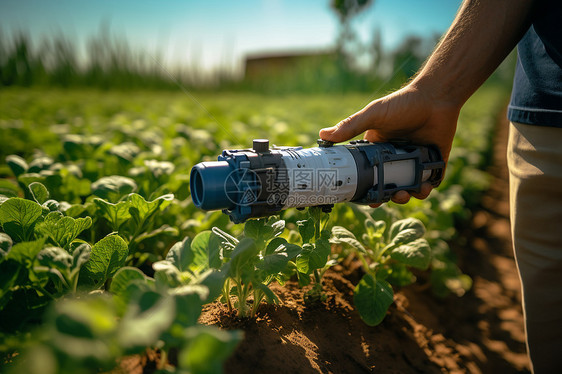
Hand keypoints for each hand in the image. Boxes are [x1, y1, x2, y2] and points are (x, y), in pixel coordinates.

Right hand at [319, 83, 459, 206]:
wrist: (436, 97)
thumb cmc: (403, 103)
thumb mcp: (374, 115)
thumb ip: (351, 126)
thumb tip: (322, 135)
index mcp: (379, 149)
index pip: (370, 173)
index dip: (367, 188)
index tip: (364, 198)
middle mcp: (396, 158)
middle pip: (389, 185)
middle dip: (387, 196)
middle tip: (386, 199)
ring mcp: (416, 161)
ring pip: (409, 187)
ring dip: (406, 196)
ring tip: (404, 194)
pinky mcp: (435, 162)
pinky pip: (430, 182)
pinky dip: (426, 189)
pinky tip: (423, 187)